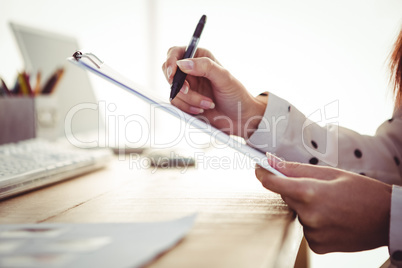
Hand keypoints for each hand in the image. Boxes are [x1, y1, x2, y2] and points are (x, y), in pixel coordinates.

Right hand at [162, 46, 266, 138]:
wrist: (239, 117)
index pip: (176, 53)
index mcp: (199, 58)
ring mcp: (187, 87)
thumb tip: (183, 63)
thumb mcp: (224, 77)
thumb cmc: (236, 95)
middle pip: (169, 72)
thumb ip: (205, 66)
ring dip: (189, 100)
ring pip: (173, 91)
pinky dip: (188, 108)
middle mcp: (190, 71)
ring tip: (207, 104)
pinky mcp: (185, 102)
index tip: (173, 74)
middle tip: (188, 90)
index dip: (170, 62)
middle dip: (177, 84)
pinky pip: (176, 105)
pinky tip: (201, 110)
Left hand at [255, 154, 391, 253]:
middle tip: (317, 187)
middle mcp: (308, 215)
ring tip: (331, 204)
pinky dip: (313, 221)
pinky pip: (306, 228)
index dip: (263, 174)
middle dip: (295, 189)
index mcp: (310, 192)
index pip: (273, 183)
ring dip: (306, 206)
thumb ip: (297, 169)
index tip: (258, 168)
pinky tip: (331, 218)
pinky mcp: (317, 245)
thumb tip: (271, 162)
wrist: (388, 220)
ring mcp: (312, 232)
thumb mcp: (331, 173)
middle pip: (286, 196)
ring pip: (297, 212)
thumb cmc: (363, 192)